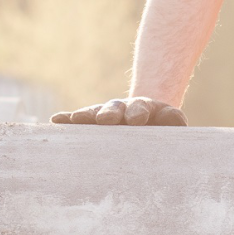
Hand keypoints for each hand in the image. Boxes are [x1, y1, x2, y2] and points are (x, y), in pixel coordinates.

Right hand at [51, 96, 187, 125]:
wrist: (146, 121)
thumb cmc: (160, 127)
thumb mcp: (170, 121)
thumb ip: (174, 119)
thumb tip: (176, 119)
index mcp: (144, 109)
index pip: (140, 108)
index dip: (138, 113)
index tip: (136, 120)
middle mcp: (121, 109)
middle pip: (114, 108)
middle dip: (110, 113)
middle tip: (105, 119)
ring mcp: (104, 115)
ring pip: (94, 113)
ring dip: (85, 116)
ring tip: (75, 120)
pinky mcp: (91, 123)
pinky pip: (78, 121)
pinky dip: (68, 120)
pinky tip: (56, 121)